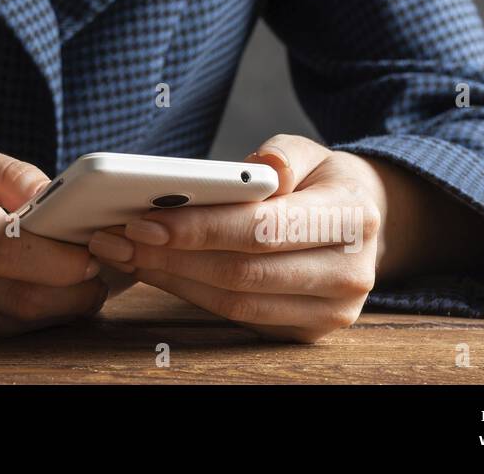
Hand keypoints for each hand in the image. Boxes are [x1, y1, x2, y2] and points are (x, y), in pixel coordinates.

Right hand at [0, 138, 107, 334]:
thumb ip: (11, 175)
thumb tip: (67, 205)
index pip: (8, 249)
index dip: (62, 261)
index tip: (95, 256)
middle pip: (11, 298)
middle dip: (69, 298)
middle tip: (100, 283)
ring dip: (45, 314)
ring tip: (73, 290)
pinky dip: (6, 316)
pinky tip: (25, 295)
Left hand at [88, 134, 483, 342]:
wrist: (365, 225)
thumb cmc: (323, 182)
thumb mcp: (311, 152)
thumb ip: (282, 154)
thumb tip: (259, 170)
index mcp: (351, 219)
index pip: (264, 229)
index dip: (200, 228)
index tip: (144, 220)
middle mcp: (349, 274)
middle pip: (242, 272)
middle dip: (172, 256)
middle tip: (118, 237)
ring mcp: (331, 312)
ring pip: (234, 302)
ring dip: (172, 279)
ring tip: (126, 252)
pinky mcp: (307, 332)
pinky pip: (238, 316)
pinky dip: (191, 294)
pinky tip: (157, 270)